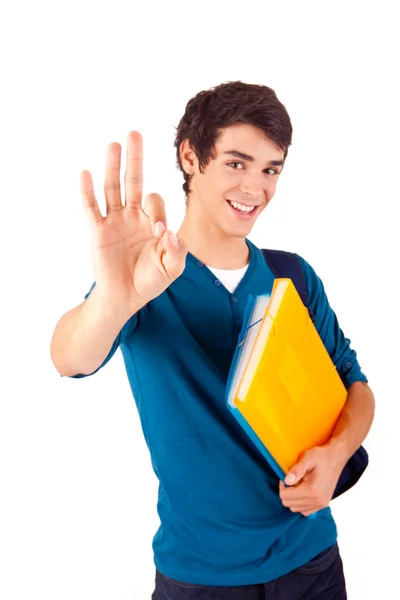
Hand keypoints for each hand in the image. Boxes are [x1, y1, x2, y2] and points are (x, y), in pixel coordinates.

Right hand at [80, 131, 187, 314]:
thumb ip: (177, 251)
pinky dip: (88, 192)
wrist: (125, 298)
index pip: (155, 202)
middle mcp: (132, 216)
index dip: (158, 211)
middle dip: (135, 159)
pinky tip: (86, 173)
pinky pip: (92, 208)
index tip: (158, 231)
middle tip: (134, 134)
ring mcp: (114, 221)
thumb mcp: (171, 268)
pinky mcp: (99, 231)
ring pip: (112, 188)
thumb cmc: (149, 281)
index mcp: (152, 221)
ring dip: (113, 167)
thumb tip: (170, 233)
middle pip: (133, 181)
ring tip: (114, 144)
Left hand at [278, 445, 344, 516]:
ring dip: (292, 498)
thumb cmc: (321, 456)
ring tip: (297, 485)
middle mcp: (317, 501)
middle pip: (289, 504)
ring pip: (296, 509)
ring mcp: (321, 505)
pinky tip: (302, 492)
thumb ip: (296, 470)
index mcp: (312, 491)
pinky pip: (305, 511)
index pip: (285, 496)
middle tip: (291, 480)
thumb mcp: (307, 458)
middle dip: (286, 492)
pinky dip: (300, 504)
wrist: (336, 458)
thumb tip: (286, 481)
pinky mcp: (323, 505)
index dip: (282, 486)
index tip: (286, 476)